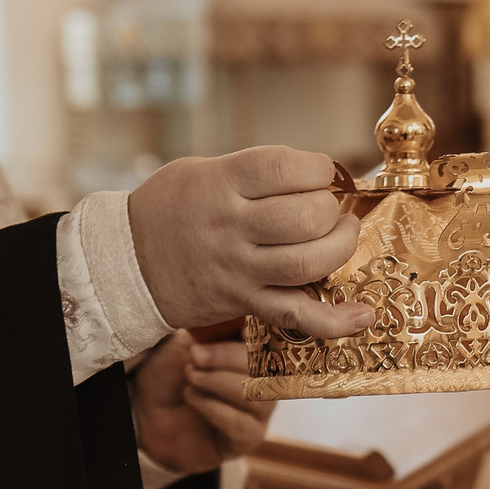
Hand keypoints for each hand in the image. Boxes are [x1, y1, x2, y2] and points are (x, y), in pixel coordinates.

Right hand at [128, 146, 377, 339]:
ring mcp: (238, 269)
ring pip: (308, 262)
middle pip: (305, 217)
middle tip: (328, 209)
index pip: (284, 167)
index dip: (318, 168)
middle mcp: (230, 226)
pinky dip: (336, 321)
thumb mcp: (203, 170)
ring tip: (341, 236)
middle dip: (332, 210)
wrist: (125, 263)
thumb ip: (254, 173)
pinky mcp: (243, 303)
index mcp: (221, 183)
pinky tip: (364, 316)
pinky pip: (296, 315)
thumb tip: (317, 176)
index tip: (321, 173)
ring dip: (340, 247)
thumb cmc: (171, 208)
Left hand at [132, 331, 272, 475]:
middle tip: (196, 354)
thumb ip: (215, 330)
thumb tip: (238, 314)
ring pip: (258, 395)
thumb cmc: (170, 374)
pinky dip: (213, 406)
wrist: (145, 413)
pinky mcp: (246, 439)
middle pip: (269, 368)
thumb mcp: (188, 342)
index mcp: (257, 351)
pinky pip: (241, 423)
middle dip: (229, 357)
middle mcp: (266, 381)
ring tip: (191, 375)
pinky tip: (191, 396)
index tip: (238, 327)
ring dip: (219, 382)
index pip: (275, 339)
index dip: (262, 333)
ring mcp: (259, 412)